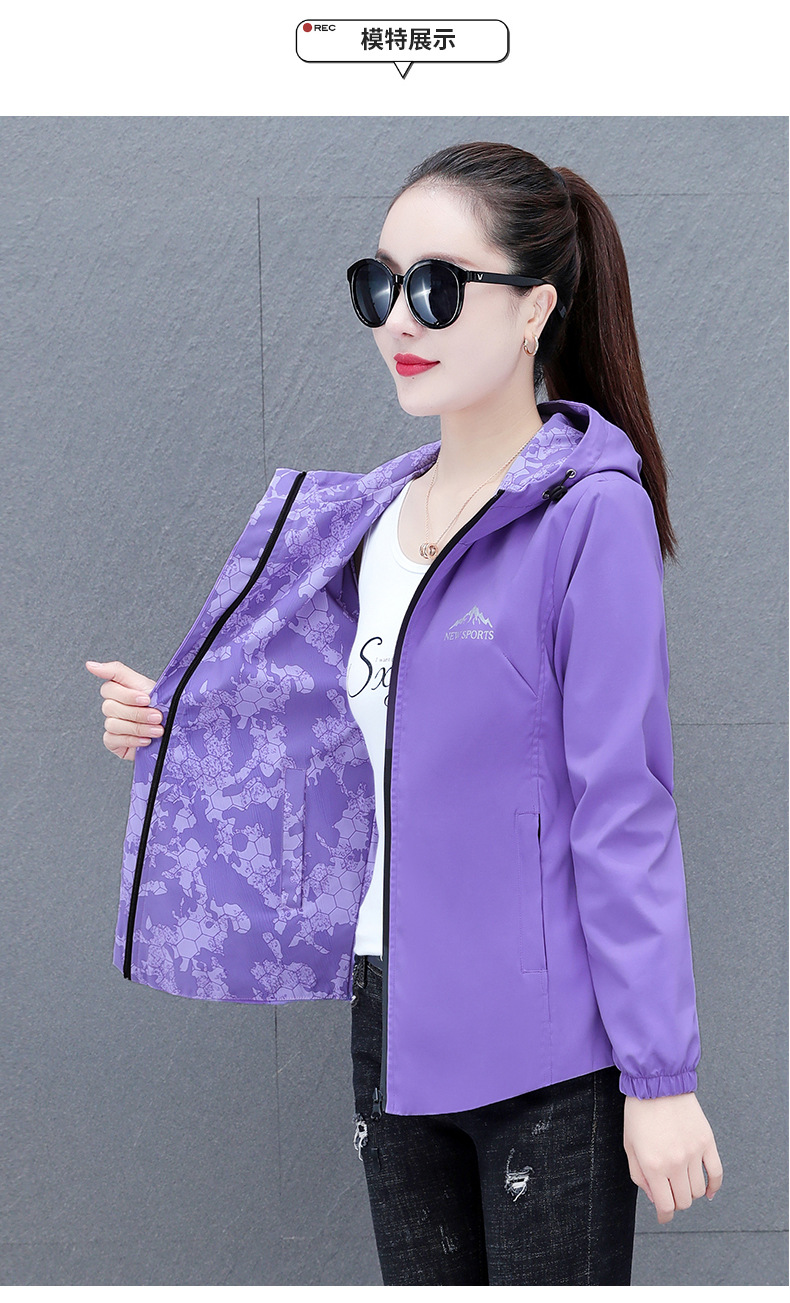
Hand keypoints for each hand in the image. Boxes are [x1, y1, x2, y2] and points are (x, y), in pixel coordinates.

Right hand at [85, 659, 159, 760]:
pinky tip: (146, 740)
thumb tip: (89, 664)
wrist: (173, 729)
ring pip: (113, 724)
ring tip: (157, 730)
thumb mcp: (143, 683)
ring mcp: (111, 723)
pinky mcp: (112, 741)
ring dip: (138, 728)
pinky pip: (113, 739)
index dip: (127, 695)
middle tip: (157, 716)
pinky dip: (132, 740)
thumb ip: (117, 671)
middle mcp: (112, 705)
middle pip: (111, 707)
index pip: (109, 688)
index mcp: (118, 689)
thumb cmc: (159, 704)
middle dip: (138, 713)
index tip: (146, 699)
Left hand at [623, 1092, 722, 1223]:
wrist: (657, 1083)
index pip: (665, 1205)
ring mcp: (694, 1153)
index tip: (663, 1217)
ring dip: (690, 1193)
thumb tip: (654, 1197)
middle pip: (683, 1201)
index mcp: (653, 1165)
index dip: (664, 1216)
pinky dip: (713, 1187)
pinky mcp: (707, 1142)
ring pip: (697, 1190)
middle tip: (669, 1195)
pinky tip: (707, 1191)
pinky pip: (716, 1173)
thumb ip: (639, 1175)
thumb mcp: (629, 1145)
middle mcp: (675, 1162)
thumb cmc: (639, 1111)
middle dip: (674, 1203)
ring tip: (681, 1184)